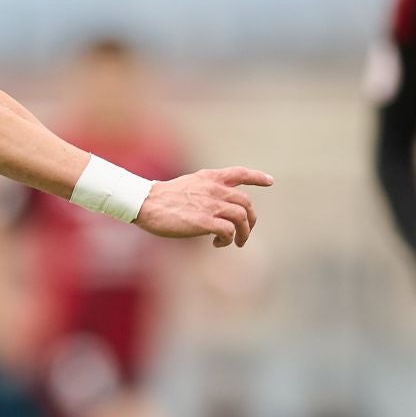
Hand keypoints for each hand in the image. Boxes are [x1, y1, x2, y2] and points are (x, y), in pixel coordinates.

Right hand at [135, 167, 273, 247]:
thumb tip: (217, 207)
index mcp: (210, 178)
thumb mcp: (188, 185)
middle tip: (244, 233)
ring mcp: (211, 205)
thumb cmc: (162, 198)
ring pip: (242, 217)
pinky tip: (217, 243)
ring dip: (243, 233)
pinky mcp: (204, 221)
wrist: (145, 203)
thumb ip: (205, 191)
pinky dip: (228, 239)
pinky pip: (228, 231)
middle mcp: (214, 189)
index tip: (270, 181)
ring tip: (234, 242)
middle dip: (251, 220)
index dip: (257, 177)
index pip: (240, 173)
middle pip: (246, 202)